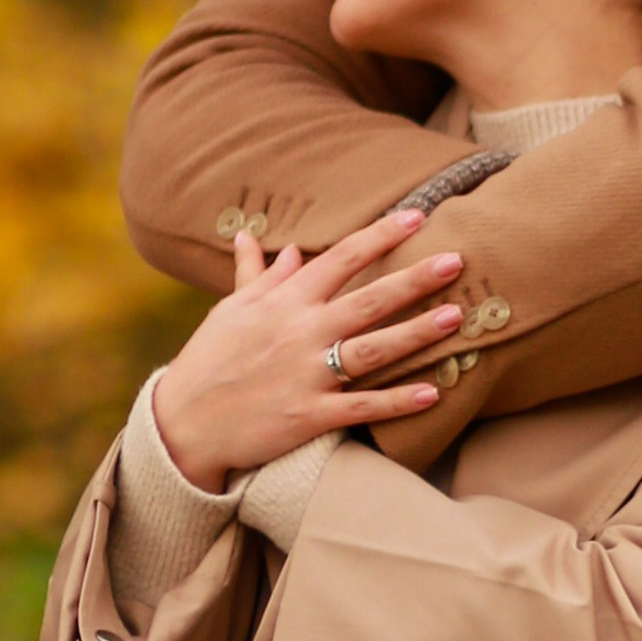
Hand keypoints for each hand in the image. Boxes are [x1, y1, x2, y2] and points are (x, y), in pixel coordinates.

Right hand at [152, 208, 465, 490]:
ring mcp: (307, 375)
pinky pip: (362, 407)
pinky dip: (397, 402)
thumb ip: (258, 277)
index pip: (340, 259)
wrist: (183, 424)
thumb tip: (268, 244)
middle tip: (458, 261)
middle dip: (414, 279)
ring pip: (372, 349)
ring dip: (416, 333)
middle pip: (368, 300)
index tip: (417, 216)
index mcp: (284, 303)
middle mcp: (301, 333)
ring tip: (455, 318)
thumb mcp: (231, 312)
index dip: (380, 235)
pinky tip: (432, 393)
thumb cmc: (208, 362)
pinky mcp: (310, 416)